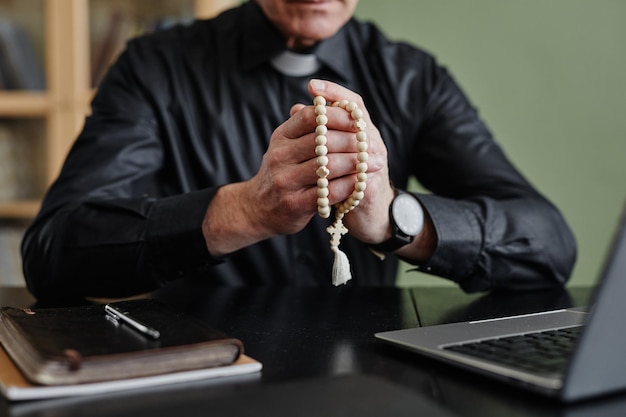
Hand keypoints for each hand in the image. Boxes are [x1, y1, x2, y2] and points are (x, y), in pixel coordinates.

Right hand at [203, 79, 395, 255]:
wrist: (257, 209)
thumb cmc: (281, 173)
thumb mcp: (286, 145)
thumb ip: (305, 125)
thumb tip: (327, 99)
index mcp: (281, 136)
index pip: (312, 116)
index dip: (339, 115)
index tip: (360, 121)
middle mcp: (280, 155)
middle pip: (324, 141)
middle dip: (355, 142)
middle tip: (376, 145)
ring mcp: (285, 180)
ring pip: (329, 166)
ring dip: (357, 164)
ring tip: (377, 164)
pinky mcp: (294, 203)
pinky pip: (329, 191)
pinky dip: (349, 186)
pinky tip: (361, 183)